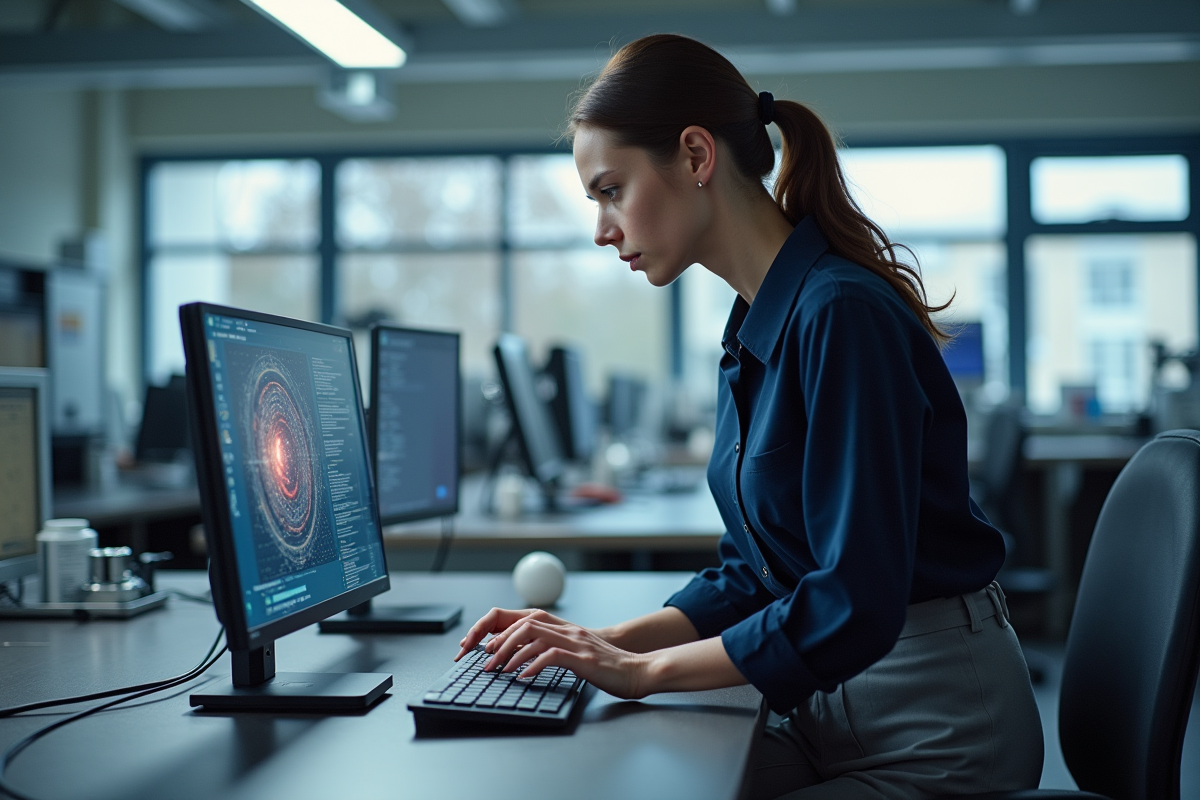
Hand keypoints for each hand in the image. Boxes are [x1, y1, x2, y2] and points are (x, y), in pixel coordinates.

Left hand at [456, 607, 651, 699]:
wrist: (638, 671)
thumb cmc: (608, 667)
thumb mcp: (578, 655)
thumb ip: (557, 652)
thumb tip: (528, 660)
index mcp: (565, 630)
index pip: (526, 621)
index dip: (503, 633)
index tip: (487, 650)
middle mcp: (568, 632)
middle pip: (525, 625)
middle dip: (501, 642)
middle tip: (487, 662)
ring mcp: (576, 643)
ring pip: (535, 637)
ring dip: (512, 654)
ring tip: (499, 671)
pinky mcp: (583, 659)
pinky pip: (552, 656)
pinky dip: (533, 666)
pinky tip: (523, 677)